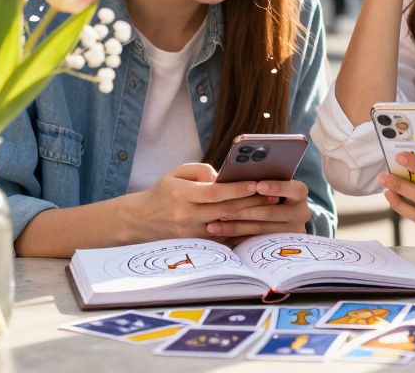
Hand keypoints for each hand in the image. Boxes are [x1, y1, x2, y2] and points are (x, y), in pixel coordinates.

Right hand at [128, 163, 275, 240]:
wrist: (141, 220)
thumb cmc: (164, 191)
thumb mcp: (177, 173)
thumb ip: (202, 170)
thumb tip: (224, 177)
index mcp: (181, 195)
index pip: (214, 193)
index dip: (237, 188)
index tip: (257, 183)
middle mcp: (186, 217)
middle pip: (225, 210)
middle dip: (251, 202)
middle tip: (273, 195)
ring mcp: (191, 234)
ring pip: (227, 225)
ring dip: (249, 217)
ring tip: (270, 208)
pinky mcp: (195, 245)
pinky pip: (222, 237)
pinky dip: (240, 229)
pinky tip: (257, 222)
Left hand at [205, 179, 313, 237]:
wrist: (284, 217)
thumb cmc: (271, 192)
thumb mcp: (273, 184)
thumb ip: (262, 181)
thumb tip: (239, 175)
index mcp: (300, 194)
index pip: (295, 189)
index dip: (276, 187)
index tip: (257, 185)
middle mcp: (300, 213)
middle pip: (272, 212)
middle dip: (245, 210)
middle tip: (224, 208)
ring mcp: (291, 232)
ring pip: (260, 229)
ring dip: (235, 226)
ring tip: (214, 223)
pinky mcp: (278, 245)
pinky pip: (254, 242)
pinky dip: (235, 237)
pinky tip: (220, 233)